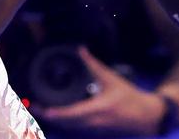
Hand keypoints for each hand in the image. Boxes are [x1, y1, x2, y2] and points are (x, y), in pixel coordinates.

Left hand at [36, 48, 168, 135]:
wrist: (146, 117)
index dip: (54, 113)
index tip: (41, 108)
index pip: (71, 114)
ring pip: (69, 128)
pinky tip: (56, 115)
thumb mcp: (111, 79)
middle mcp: (93, 123)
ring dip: (55, 121)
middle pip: (65, 124)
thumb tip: (81, 48)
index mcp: (97, 109)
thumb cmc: (129, 97)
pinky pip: (76, 129)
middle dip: (48, 116)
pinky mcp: (95, 133)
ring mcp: (94, 131)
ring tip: (40, 109)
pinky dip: (64, 123)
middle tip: (32, 106)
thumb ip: (93, 64)